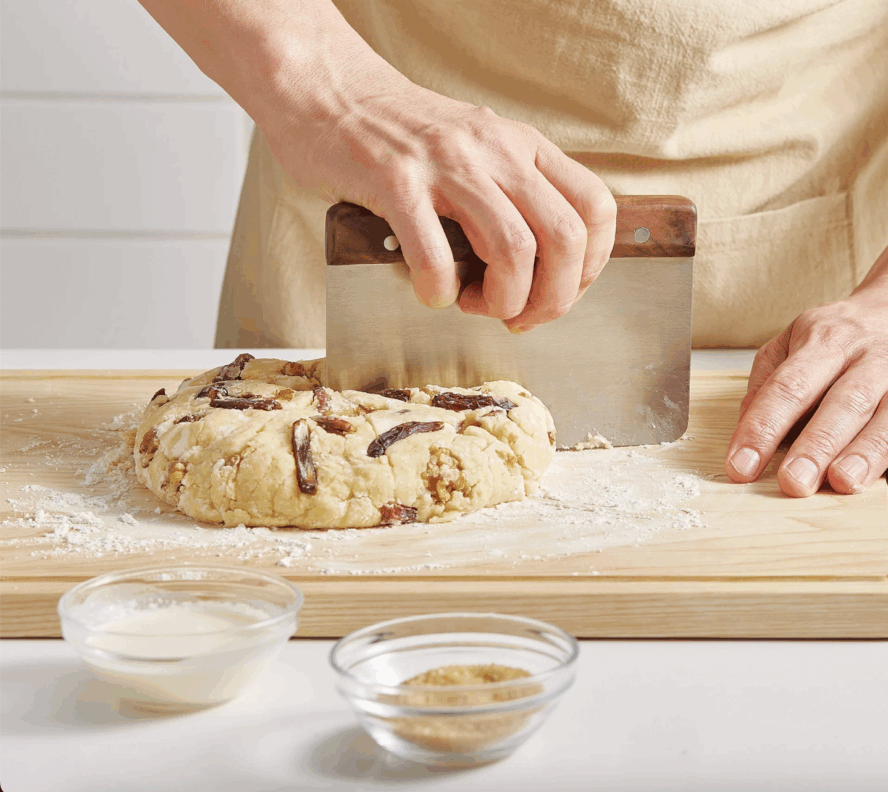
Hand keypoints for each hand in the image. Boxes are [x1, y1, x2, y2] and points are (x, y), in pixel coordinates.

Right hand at [259, 54, 615, 332]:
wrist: (327, 91)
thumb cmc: (397, 134)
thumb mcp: (474, 150)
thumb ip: (508, 195)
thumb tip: (535, 267)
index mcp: (519, 146)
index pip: (594, 208)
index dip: (589, 267)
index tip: (559, 291)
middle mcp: (494, 150)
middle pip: (565, 238)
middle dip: (552, 299)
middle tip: (519, 316)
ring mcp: (446, 164)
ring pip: (515, 250)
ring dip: (502, 300)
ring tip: (473, 304)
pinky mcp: (395, 182)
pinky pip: (436, 257)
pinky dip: (439, 292)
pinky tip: (430, 291)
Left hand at [725, 247, 887, 496]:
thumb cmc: (836, 337)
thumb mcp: (791, 343)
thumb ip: (766, 383)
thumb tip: (745, 426)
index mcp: (823, 340)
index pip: (786, 387)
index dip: (762, 429)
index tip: (740, 467)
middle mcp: (867, 355)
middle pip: (842, 402)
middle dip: (816, 445)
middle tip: (794, 483)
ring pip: (887, 415)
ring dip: (865, 452)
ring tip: (842, 482)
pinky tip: (879, 476)